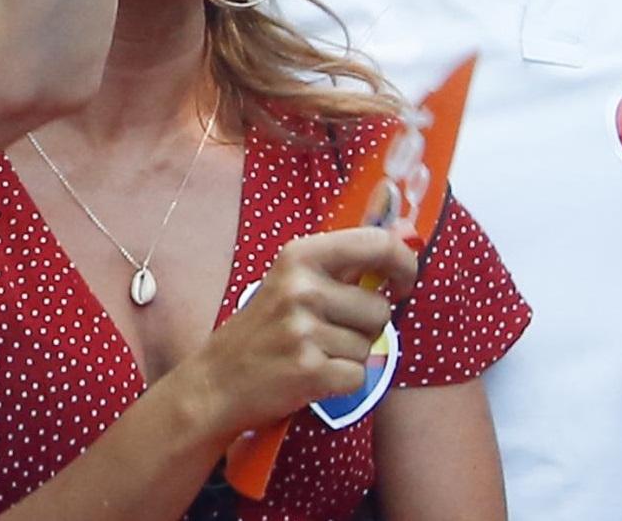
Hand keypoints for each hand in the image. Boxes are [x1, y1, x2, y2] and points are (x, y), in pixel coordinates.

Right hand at [179, 228, 418, 437]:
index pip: (377, 244)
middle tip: (326, 331)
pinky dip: (341, 382)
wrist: (217, 380)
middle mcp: (301, 287)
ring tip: (312, 352)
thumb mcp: (289, 281)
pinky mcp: (310, 370)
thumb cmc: (261, 330)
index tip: (402, 284)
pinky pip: (359, 376)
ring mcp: (303, 329)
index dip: (404, 264)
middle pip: (380, 308)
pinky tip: (311, 376)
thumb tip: (402, 240)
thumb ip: (340, 265)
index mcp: (299, 255)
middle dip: (365, 326)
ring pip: (370, 345)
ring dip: (349, 355)